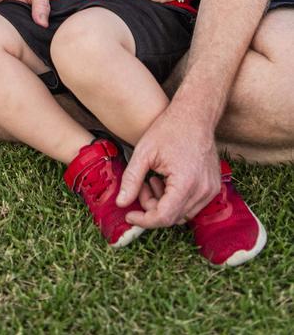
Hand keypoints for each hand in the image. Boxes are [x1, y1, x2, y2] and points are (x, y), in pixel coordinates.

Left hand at [116, 101, 220, 226]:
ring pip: (183, 213)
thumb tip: (121, 203)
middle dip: (151, 207)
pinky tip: (166, 180)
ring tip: (153, 180)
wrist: (194, 114)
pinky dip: (176, 200)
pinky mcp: (213, 186)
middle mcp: (203, 190)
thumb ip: (131, 179)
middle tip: (141, 185)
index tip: (129, 214)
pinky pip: (192, 205)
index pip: (164, 217)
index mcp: (186, 183)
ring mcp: (211, 189)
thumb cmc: (169, 129)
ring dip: (164, 204)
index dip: (144, 220)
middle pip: (173, 217)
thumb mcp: (144, 152)